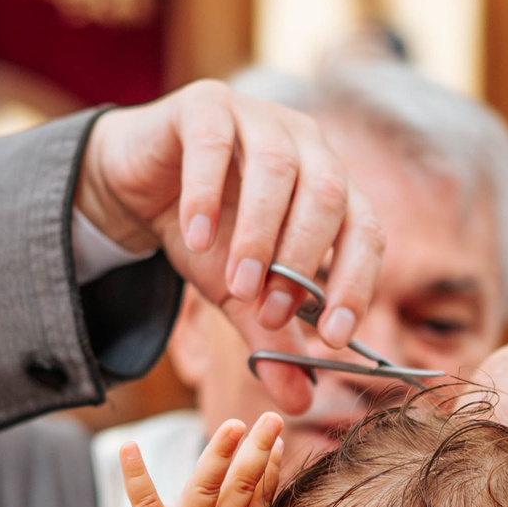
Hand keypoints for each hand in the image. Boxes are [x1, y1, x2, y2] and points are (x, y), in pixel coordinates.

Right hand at [77, 83, 386, 412]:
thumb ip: (271, 338)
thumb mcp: (239, 294)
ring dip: (259, 234)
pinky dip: (207, 195)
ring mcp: (259, 116)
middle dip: (303, 260)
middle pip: (328, 194)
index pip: (367, 229)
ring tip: (235, 284)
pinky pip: (214, 144)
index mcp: (332, 186)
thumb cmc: (208, 235)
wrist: (140, 186)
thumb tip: (300, 401)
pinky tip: (196, 238)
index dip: (358, 281)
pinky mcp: (205, 105)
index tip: (334, 336)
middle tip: (271, 311)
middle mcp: (307, 145)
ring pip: (276, 168)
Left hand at [119, 415, 283, 506]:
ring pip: (209, 488)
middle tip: (272, 419)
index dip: (270, 467)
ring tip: (234, 425)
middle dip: (258, 450)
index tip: (278, 441)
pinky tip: (128, 448)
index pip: (258, 497)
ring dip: (221, 454)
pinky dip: (136, 475)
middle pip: (243, 485)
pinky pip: (146, 503)